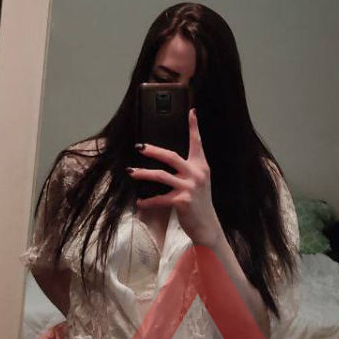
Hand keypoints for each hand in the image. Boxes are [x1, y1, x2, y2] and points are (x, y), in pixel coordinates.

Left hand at [127, 108, 222, 247]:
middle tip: (139, 146)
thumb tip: (170, 157)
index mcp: (201, 166)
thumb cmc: (199, 202)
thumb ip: (189, 169)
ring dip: (143, 173)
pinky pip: (159, 198)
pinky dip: (147, 200)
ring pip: (161, 176)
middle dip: (153, 150)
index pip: (198, 143)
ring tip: (131, 172)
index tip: (191, 112)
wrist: (207, 226)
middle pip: (171, 156)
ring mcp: (189, 187)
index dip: (194, 127)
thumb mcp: (199, 182)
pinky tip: (139, 201)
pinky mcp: (182, 201)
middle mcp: (197, 174)